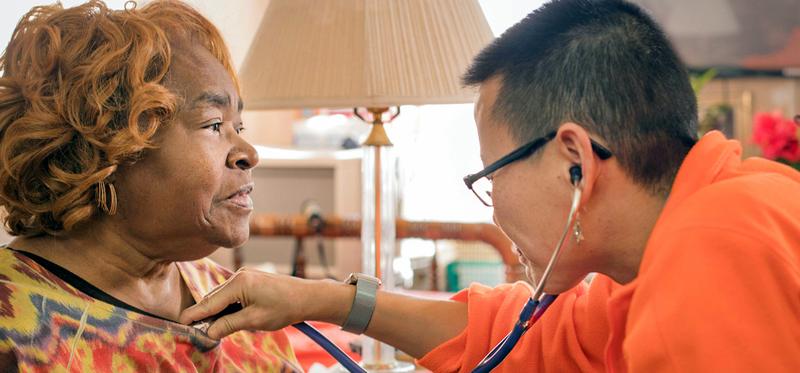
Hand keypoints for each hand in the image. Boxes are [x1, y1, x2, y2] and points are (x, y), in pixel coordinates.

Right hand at [178, 268, 350, 338]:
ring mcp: (245, 276)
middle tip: (192, 330)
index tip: (180, 323)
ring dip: (215, 311)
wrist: (307, 296)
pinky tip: (225, 318)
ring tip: (208, 327)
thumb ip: (229, 325)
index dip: (194, 315)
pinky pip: (231, 293)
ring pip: (221, 296)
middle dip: (203, 314)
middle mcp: (239, 275)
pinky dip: (226, 305)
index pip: (209, 302)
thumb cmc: (284, 307)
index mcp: (239, 283)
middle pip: (213, 298)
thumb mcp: (254, 320)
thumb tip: (209, 332)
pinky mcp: (250, 280)